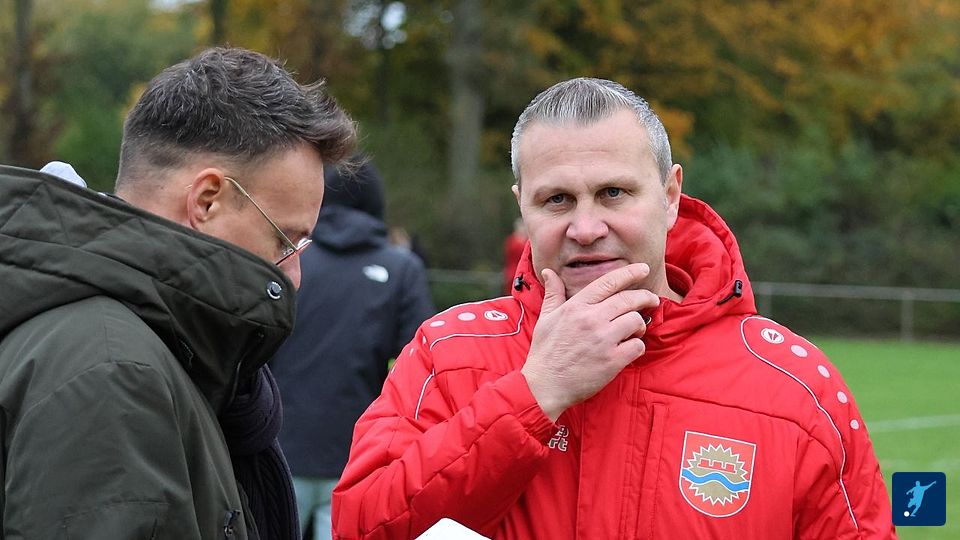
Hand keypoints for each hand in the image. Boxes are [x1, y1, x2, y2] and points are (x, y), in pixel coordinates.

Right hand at [521, 264, 658, 421]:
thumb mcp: (546, 318)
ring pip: (637, 320)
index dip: (630, 273)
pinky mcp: (612, 361)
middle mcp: (592, 319)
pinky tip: (629, 349)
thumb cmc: (545, 352)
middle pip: (629, 299)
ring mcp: (603, 340)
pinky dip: (637, 347)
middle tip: (652, 299)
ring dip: (640, 324)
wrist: (544, 386)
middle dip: (646, 297)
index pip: (609, 282)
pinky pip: (638, 346)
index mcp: (577, 306)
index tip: (643, 269)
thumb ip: (553, 293)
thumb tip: (548, 272)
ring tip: (634, 330)